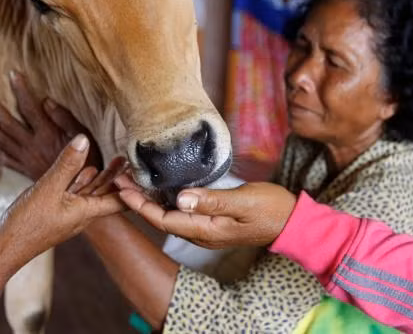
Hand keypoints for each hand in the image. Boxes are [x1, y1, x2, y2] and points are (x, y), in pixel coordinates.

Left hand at [0, 71, 101, 179]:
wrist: (79, 196)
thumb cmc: (88, 164)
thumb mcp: (84, 137)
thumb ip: (65, 118)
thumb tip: (46, 101)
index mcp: (47, 135)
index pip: (30, 108)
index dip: (21, 90)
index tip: (13, 74)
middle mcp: (33, 146)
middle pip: (7, 124)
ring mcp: (26, 160)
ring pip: (1, 140)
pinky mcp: (25, 171)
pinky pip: (6, 159)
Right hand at [0, 135, 127, 258]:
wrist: (4, 247)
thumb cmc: (27, 223)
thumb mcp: (48, 189)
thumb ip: (66, 164)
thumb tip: (84, 139)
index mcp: (86, 211)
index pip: (119, 200)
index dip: (132, 186)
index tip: (143, 170)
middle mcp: (81, 215)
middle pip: (106, 194)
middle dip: (118, 176)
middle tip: (129, 158)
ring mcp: (68, 215)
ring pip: (90, 194)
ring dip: (101, 177)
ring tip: (114, 161)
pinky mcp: (56, 213)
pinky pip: (74, 196)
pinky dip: (81, 182)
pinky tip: (84, 171)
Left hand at [114, 176, 296, 248]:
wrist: (293, 222)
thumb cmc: (271, 208)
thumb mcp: (243, 200)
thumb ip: (211, 200)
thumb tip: (180, 198)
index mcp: (206, 230)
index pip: (163, 219)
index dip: (140, 204)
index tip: (122, 186)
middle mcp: (202, 234)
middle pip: (161, 218)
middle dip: (138, 200)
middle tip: (119, 177)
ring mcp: (207, 230)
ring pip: (170, 216)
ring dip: (150, 199)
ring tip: (133, 179)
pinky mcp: (212, 222)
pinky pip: (181, 213)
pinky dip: (165, 200)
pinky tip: (160, 187)